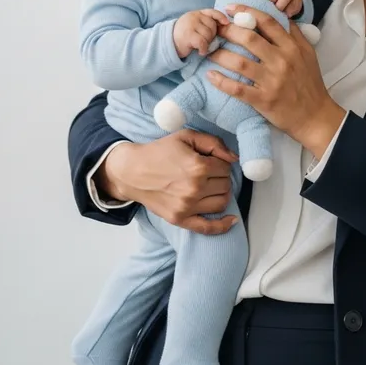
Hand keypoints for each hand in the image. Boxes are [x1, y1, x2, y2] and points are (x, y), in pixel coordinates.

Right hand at [94, 130, 239, 233]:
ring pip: (222, 203)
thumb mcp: (186, 136)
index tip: (209, 161)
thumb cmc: (159, 151)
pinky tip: (232, 220)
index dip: (220, 162)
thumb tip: (234, 158)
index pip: (226, 168)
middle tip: (208, 172)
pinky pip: (208, 228)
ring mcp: (187, 206)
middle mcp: (194, 189)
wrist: (132, 171)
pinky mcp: (179, 219)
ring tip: (211, 186)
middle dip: (220, 177)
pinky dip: (223, 225)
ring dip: (221, 194)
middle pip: (226, 185)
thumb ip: (214, 143)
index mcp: (198, 167)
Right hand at [173, 9, 229, 57]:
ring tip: (200, 45)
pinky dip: (203, 49)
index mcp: (198, 13)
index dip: (221, 17)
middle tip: (204, 41)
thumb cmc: (185, 36)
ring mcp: (190, 25)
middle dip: (212, 36)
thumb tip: (224, 26)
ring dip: (207, 43)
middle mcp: (194, 16)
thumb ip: (206, 23)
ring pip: (208, 35)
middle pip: (213, 26)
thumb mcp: (196, 25)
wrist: (168, 43)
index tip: (226, 23)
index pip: (212, 12)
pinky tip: (200, 52)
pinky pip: (202, 42)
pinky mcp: (188, 35)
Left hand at [206, 5, 345, 157]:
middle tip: (215, 30)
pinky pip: (237, 89)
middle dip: (227, 31)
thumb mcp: (308, 54)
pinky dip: (221, 82)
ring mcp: (272, 81)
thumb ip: (295, 34)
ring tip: (209, 52)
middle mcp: (281, 61)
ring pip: (239, 63)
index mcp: (291, 47)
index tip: (230, 9)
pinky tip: (210, 76)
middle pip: (248, 39)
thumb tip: (281, 16)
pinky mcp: (263, 100)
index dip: (245, 12)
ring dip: (220, 55)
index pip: (267, 22)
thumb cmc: (310, 83)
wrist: (315, 116)